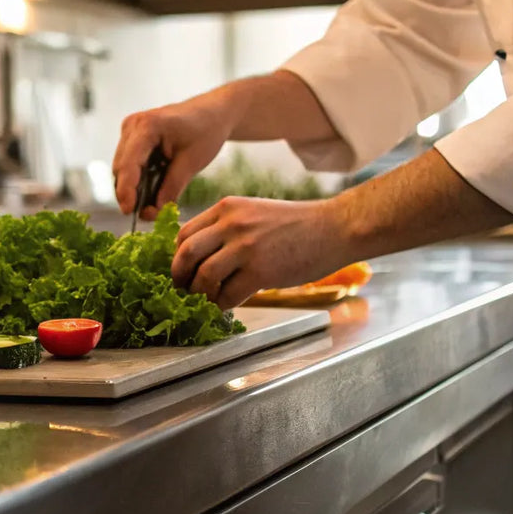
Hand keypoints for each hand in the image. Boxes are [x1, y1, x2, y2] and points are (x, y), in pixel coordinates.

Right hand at [113, 92, 237, 217]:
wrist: (212, 112)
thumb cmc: (206, 131)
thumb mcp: (192, 162)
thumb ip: (171, 187)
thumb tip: (153, 211)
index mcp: (147, 126)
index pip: (129, 164)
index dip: (126, 190)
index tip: (129, 212)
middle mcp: (132, 125)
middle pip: (121, 167)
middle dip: (130, 193)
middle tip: (146, 215)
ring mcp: (130, 130)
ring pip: (122, 168)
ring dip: (133, 188)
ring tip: (150, 207)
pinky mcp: (132, 138)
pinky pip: (128, 163)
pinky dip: (137, 179)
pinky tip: (150, 191)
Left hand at [172, 196, 356, 306]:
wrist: (334, 228)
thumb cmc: (297, 224)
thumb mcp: (254, 213)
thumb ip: (227, 228)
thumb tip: (201, 256)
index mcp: (226, 208)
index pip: (185, 233)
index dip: (178, 256)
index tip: (184, 270)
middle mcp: (232, 224)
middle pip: (186, 253)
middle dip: (180, 276)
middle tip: (184, 289)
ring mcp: (246, 247)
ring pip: (203, 276)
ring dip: (200, 294)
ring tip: (207, 300)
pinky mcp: (261, 271)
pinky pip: (228, 295)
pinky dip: (222, 304)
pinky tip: (227, 305)